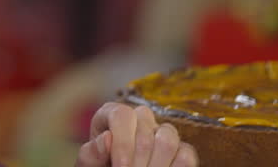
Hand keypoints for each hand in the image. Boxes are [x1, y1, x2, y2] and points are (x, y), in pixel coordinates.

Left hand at [76, 103, 197, 166]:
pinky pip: (187, 154)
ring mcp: (162, 133)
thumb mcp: (90, 163)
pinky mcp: (180, 150)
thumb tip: (106, 139)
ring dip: (156, 164)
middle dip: (137, 160)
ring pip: (168, 138)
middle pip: (146, 128)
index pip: (123, 115)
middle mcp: (140, 119)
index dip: (122, 142)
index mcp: (114, 115)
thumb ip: (90, 154)